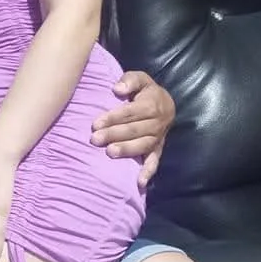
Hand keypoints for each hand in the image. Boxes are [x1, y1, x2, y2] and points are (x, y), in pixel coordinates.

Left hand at [91, 71, 174, 188]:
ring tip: (109, 153)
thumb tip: (118, 89)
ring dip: (126, 150)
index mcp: (152, 104)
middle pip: (134, 130)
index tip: (96, 124)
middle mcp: (157, 122)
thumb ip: (129, 80)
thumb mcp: (140, 78)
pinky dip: (148, 172)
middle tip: (95, 139)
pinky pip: (155, 161)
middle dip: (114, 134)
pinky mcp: (158, 148)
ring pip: (143, 145)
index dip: (113, 118)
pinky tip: (139, 183)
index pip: (130, 112)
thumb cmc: (145, 90)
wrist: (166, 103)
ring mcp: (159, 137)